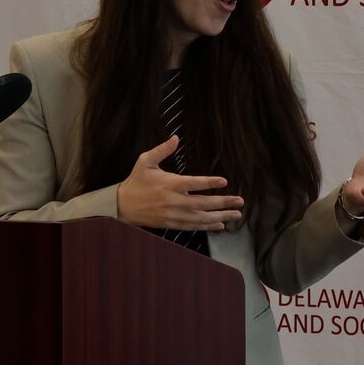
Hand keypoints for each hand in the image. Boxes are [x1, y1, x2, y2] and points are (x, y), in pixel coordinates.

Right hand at [117, 135, 245, 231]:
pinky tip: (221, 225)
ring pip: (201, 217)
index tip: (224, 181)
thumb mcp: (145, 161)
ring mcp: (174, 214)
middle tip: (240, 201)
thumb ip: (162, 150)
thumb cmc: (136, 181)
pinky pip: (194, 227)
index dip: (209, 182)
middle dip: (223, 202)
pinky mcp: (172, 224)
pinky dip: (208, 226)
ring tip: (236, 214)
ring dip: (220, 216)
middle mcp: (174, 201)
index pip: (193, 183)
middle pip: (203, 203)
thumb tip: (176, 137)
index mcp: (170, 184)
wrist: (123, 206)